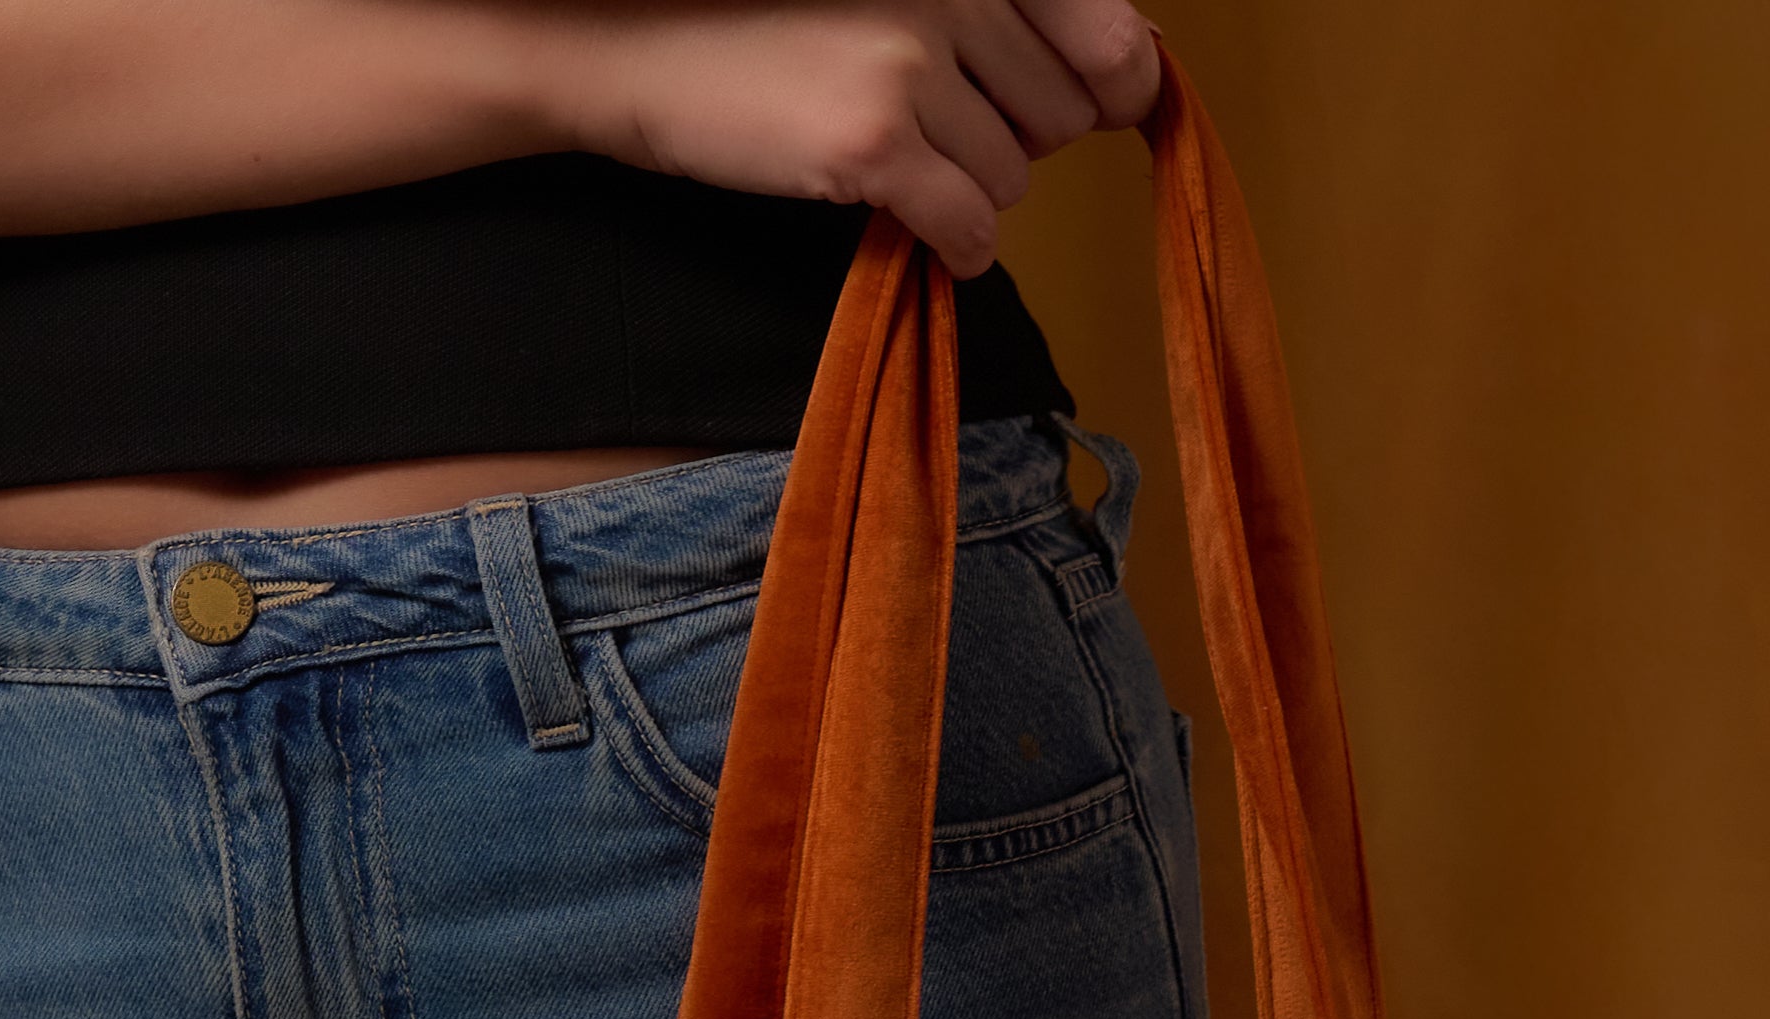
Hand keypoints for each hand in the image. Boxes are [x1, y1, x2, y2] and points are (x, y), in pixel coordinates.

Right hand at [565, 1, 1161, 276]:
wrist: (637, 44)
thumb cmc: (763, 23)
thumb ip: (996, 16)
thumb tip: (1131, 65)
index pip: (1102, 27)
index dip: (1118, 80)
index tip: (1113, 105)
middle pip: (1059, 114)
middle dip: (1015, 140)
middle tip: (945, 134)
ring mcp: (910, 63)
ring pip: (1014, 177)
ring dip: (971, 192)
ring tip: (900, 163)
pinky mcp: (873, 139)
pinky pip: (971, 226)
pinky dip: (956, 244)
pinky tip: (914, 224)